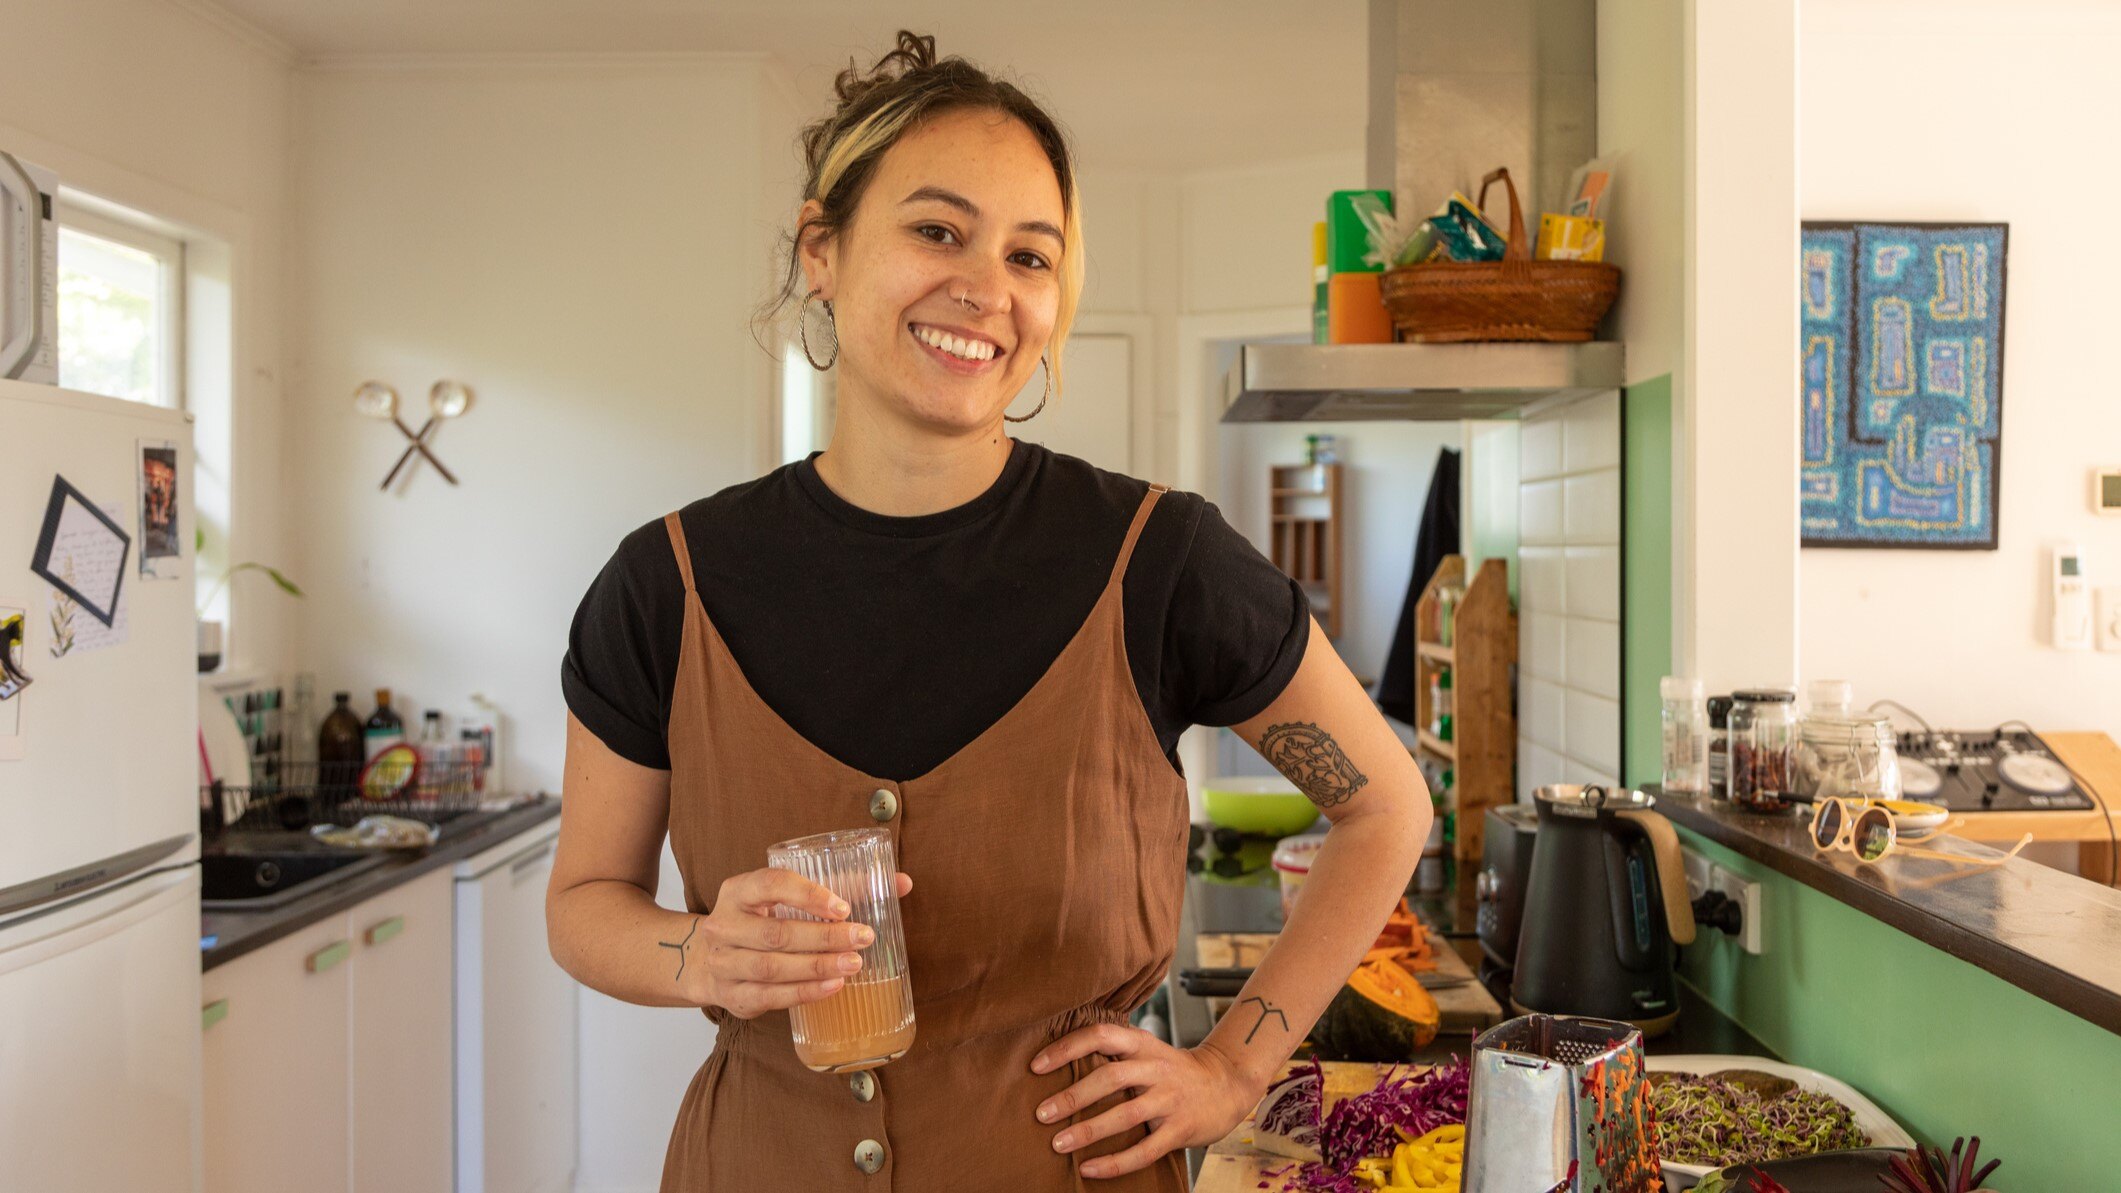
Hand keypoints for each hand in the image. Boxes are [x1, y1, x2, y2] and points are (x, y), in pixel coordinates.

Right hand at [689, 867, 912, 1017]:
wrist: (710, 962)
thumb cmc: (764, 921)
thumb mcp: (787, 898)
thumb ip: (844, 886)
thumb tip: (902, 883)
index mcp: (738, 891)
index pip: (771, 884)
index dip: (808, 895)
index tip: (844, 907)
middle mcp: (724, 926)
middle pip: (776, 933)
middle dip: (824, 937)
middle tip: (863, 938)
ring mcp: (724, 963)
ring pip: (772, 967)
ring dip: (817, 966)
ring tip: (854, 963)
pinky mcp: (733, 996)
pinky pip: (771, 996)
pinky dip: (805, 992)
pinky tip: (833, 985)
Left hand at [1028, 1023, 1263, 1178]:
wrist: (1227, 1085)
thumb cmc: (1175, 1070)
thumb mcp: (1148, 1049)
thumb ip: (1114, 1051)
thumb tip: (1058, 1055)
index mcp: (1143, 1045)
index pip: (1101, 1036)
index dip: (1067, 1048)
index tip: (1037, 1066)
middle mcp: (1157, 1069)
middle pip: (1111, 1078)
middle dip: (1072, 1096)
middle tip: (1041, 1113)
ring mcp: (1170, 1101)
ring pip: (1126, 1115)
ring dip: (1089, 1130)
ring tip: (1058, 1143)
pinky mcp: (1180, 1130)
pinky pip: (1145, 1150)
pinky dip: (1115, 1162)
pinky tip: (1089, 1169)